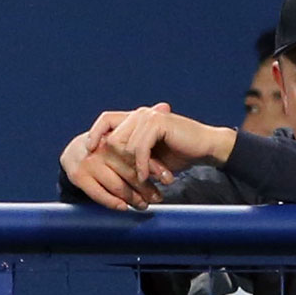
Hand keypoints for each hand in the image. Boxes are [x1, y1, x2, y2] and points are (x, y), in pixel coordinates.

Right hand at [60, 129, 166, 210]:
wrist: (75, 152)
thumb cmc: (108, 144)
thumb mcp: (124, 131)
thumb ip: (145, 122)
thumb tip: (166, 105)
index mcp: (114, 134)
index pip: (139, 153)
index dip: (155, 167)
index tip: (168, 178)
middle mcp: (101, 148)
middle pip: (130, 171)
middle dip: (147, 186)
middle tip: (160, 196)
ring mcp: (89, 162)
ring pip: (117, 185)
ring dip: (133, 198)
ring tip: (146, 204)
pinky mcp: (78, 176)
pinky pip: (98, 193)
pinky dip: (113, 202)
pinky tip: (124, 207)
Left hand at [89, 102, 236, 183]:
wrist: (206, 148)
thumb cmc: (180, 154)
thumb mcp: (150, 156)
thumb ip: (131, 154)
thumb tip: (105, 164)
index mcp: (136, 118)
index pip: (105, 120)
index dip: (94, 134)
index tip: (89, 152)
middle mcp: (140, 114)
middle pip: (112, 139)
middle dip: (119, 163)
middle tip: (132, 180)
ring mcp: (149, 116)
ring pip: (124, 146)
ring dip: (133, 167)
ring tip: (145, 180)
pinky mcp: (158, 123)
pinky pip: (139, 148)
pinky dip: (142, 165)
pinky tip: (148, 176)